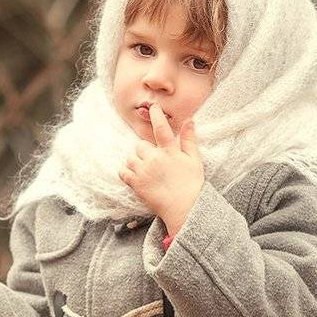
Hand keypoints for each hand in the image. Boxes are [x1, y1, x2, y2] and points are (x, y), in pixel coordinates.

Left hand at [119, 103, 204, 235]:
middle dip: (145, 151)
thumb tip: (189, 120)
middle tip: (154, 161)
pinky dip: (127, 173)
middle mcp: (155, 159)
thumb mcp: (194, 160)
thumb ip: (189, 139)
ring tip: (146, 171)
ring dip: (135, 162)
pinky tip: (136, 177)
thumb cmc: (191, 184)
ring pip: (130, 158)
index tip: (153, 107)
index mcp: (170, 152)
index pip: (161, 128)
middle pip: (140, 145)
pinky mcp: (136, 184)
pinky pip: (123, 172)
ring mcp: (144, 172)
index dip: (156, 115)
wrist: (185, 208)